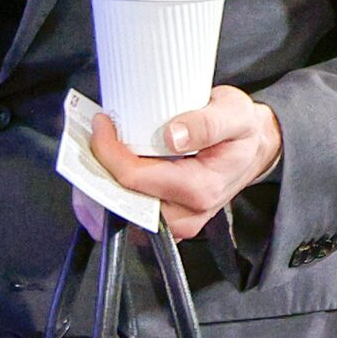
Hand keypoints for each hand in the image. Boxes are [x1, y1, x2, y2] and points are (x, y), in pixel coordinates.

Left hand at [84, 87, 280, 240]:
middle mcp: (184, 215)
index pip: (134, 178)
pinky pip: (122, 219)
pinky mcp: (162, 224)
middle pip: (118, 202)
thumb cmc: (240, 132)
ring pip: (116, 216)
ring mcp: (172, 224)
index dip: (108, 150)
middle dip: (95, 174)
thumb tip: (173, 135)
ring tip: (90, 156)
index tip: (102, 123)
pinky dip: (104, 197)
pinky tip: (101, 172)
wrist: (250, 152)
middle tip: (87, 140)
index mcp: (200, 189)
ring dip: (95, 188)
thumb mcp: (234, 113)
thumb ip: (207, 123)